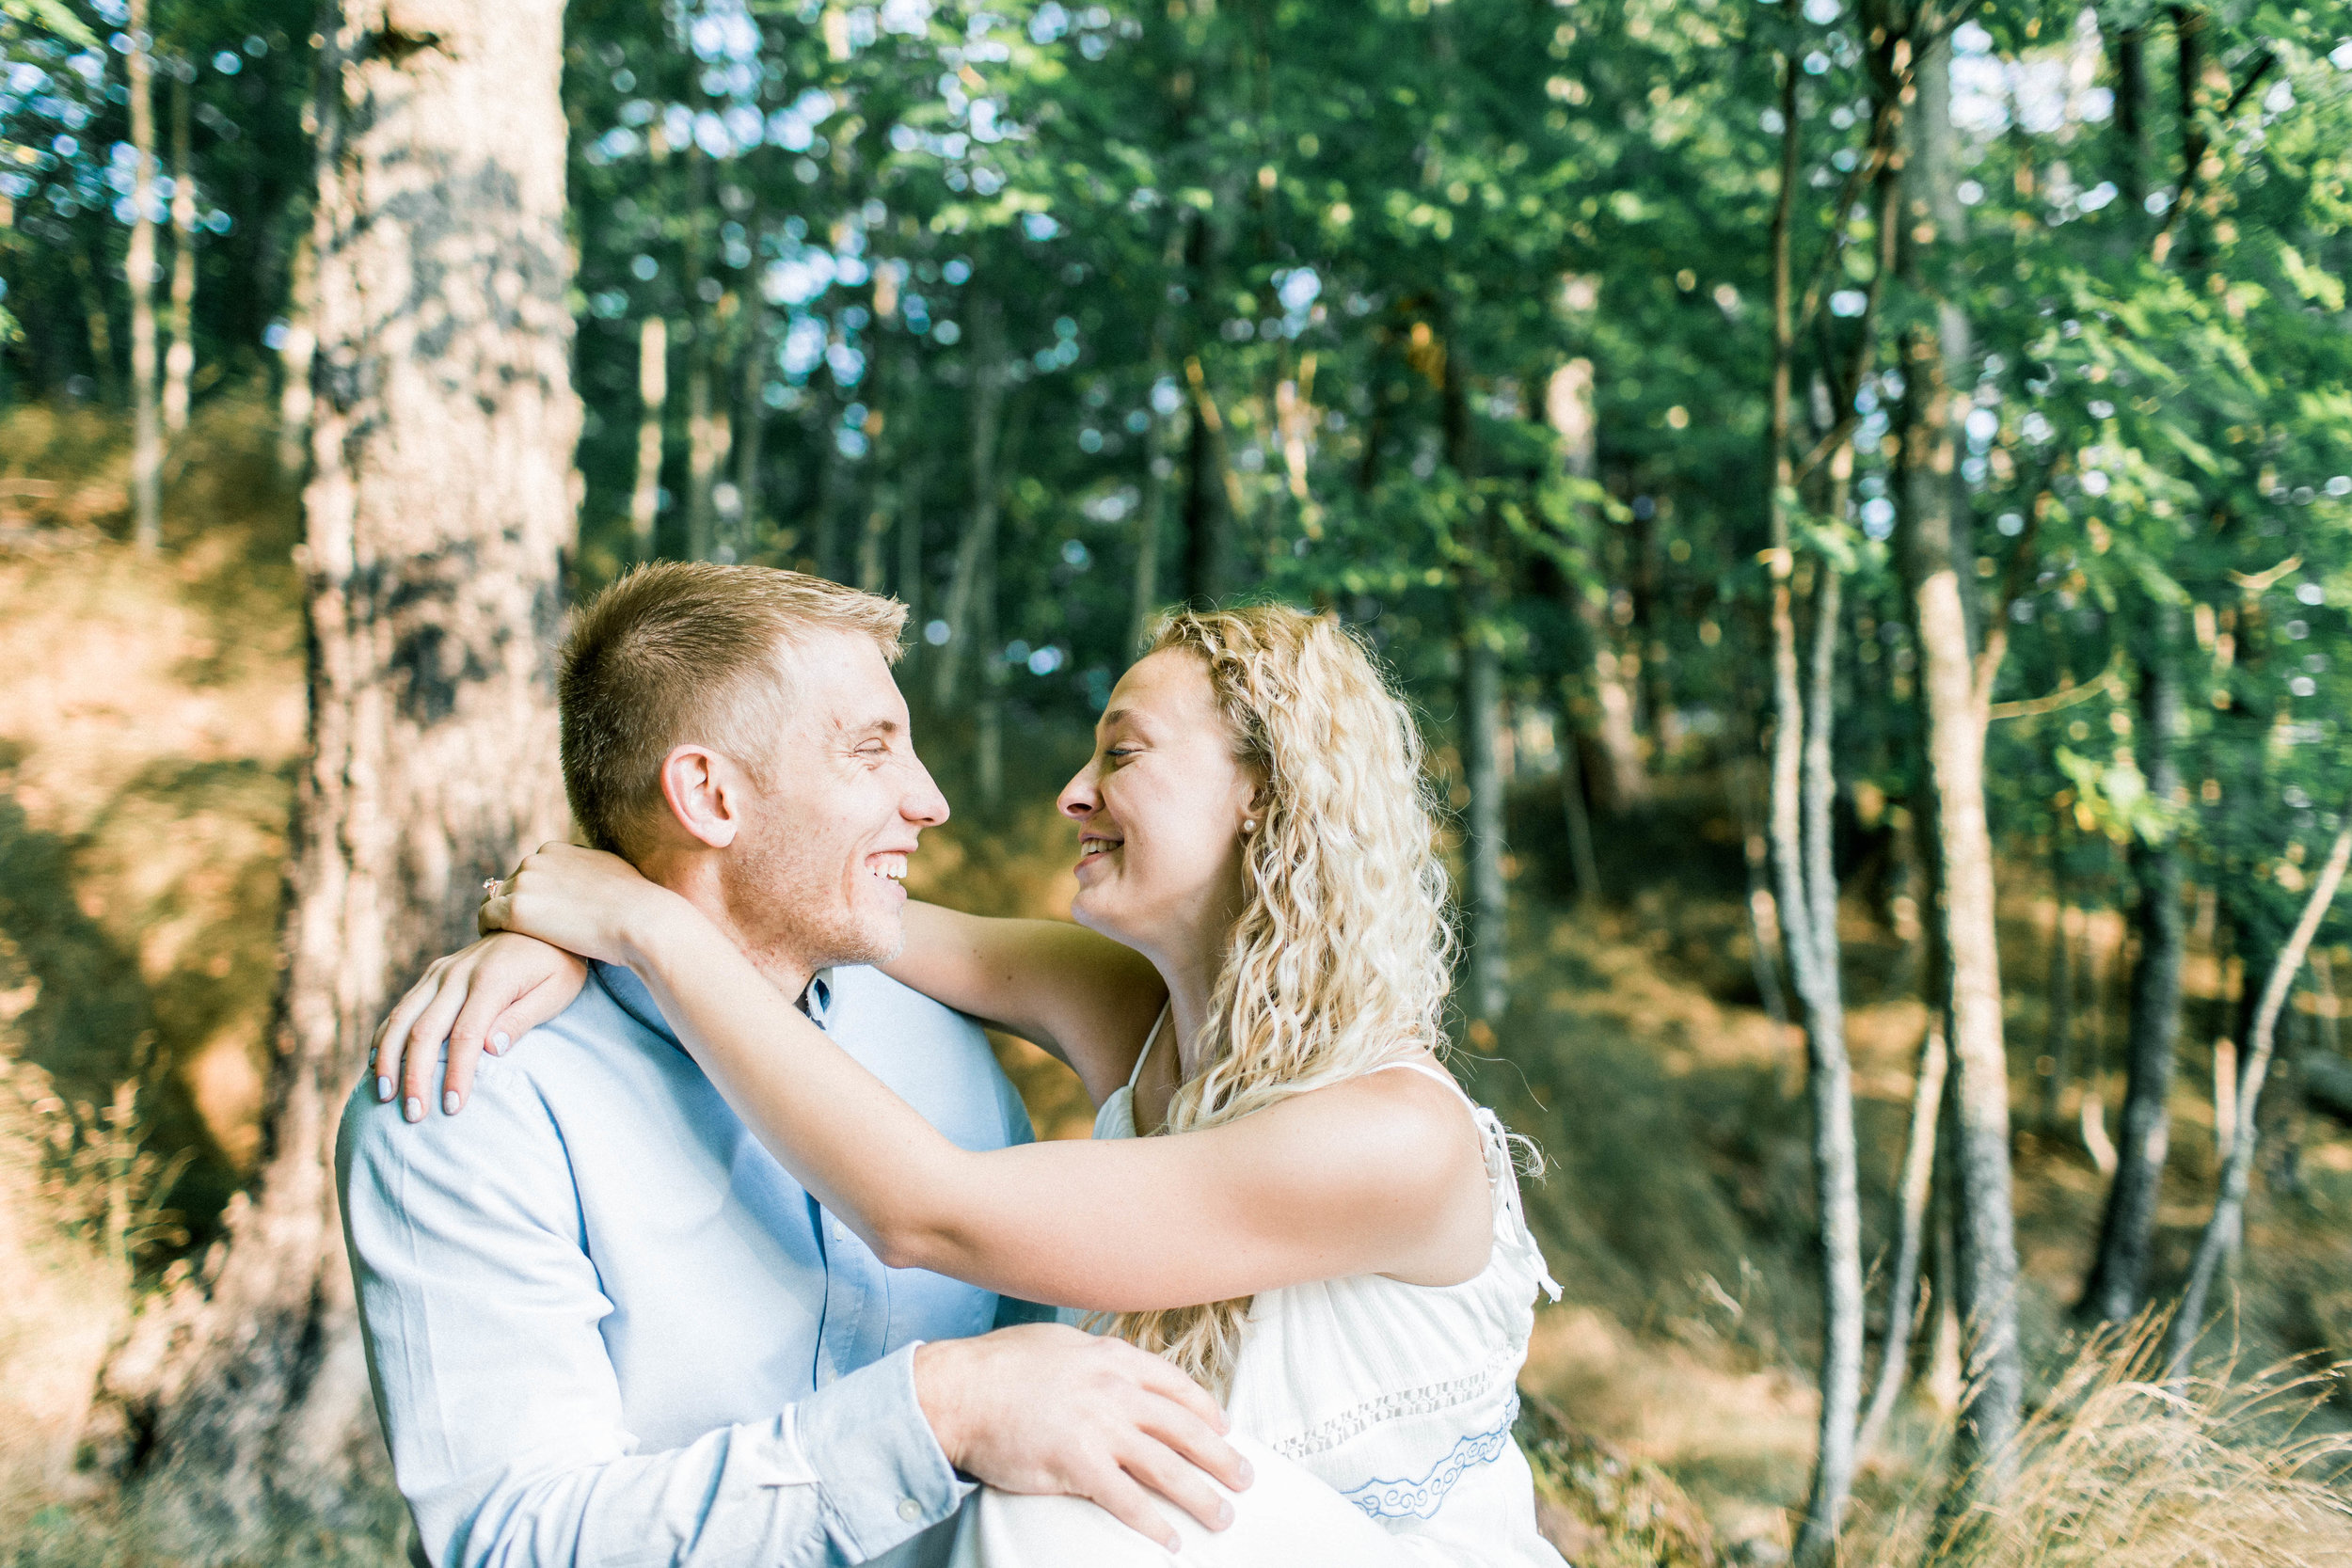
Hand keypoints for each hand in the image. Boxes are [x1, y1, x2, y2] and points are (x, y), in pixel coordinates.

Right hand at [370, 934, 586, 1120]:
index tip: (453, 1108)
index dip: (457, 1073)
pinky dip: (386, 1036)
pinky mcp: (434, 974)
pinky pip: (402, 1007)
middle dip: (416, 1076)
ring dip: (389, 1059)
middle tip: (414, 1115)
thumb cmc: (556, 964)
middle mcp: (459, 974)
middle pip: (426, 1031)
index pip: (467, 1035)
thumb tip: (492, 1049)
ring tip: (384, 1096)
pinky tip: (378, 1064)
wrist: (541, 923)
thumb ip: (523, 1018)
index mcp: (492, 979)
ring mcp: (442, 972)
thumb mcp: (557, 990)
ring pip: (403, 1018)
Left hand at [480, 842, 685, 967]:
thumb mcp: (611, 870)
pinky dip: (488, 929)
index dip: (535, 893)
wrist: (640, 920)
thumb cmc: (635, 903)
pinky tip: (498, 943)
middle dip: (517, 904)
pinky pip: (486, 917)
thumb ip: (590, 867)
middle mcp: (536, 859)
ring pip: (495, 899)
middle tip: (524, 931)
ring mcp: (524, 882)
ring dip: (500, 917)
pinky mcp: (516, 909)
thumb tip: (593, 873)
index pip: (531, 870)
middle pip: (511, 884)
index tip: (541, 914)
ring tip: (509, 938)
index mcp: (556, 849)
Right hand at [914, 1325, 1250, 1549]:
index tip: (1224, 1428)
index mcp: (1113, 1358)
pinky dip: (1153, 1523)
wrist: (958, 1391)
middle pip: (1186, 1428)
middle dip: (1222, 1456)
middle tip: (1244, 1477)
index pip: (1177, 1385)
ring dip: (1201, 1495)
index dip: (1207, 1410)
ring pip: (1168, 1467)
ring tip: (1222, 1515)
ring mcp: (1100, 1427)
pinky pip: (1127, 1500)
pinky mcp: (1078, 1464)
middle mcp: (1116, 1390)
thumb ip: (1094, 1356)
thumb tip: (1114, 1365)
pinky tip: (1170, 1538)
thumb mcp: (1059, 1343)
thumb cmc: (999, 1366)